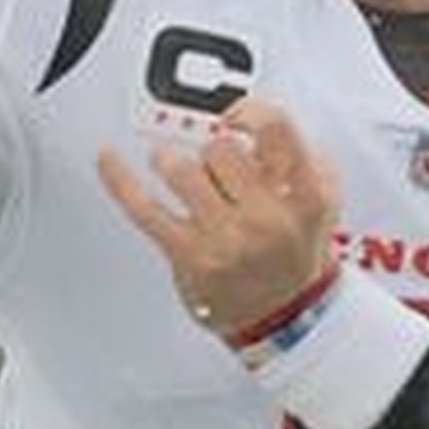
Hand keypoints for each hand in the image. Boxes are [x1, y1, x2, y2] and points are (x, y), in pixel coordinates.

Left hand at [98, 97, 341, 339]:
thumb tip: (256, 121)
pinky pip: (144, 207)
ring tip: (174, 168)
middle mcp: (266, 218)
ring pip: (181, 169)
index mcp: (306, 196)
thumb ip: (302, 157)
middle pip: (221, 148)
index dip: (249, 111)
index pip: (276, 129)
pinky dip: (120, 179)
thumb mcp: (321, 203)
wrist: (284, 316)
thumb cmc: (294, 252)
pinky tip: (107, 159)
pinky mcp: (188, 255)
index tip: (232, 115)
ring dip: (172, 163)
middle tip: (216, 169)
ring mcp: (225, 239)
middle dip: (214, 153)